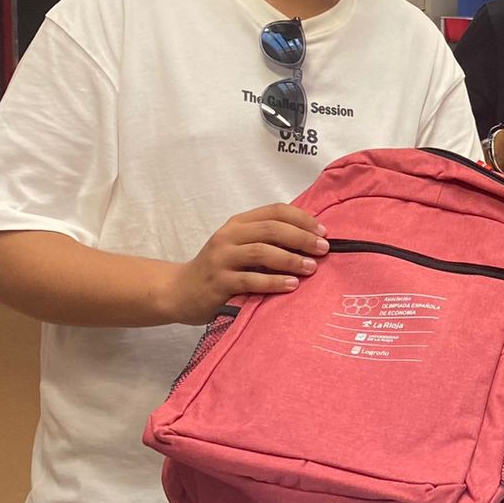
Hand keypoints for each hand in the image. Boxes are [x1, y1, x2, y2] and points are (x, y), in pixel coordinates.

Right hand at [154, 204, 329, 325]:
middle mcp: (229, 236)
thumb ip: (267, 240)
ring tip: (312, 268)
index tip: (323, 232)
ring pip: (262, 252)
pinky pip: (251, 280)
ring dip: (291, 259)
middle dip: (302, 238)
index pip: (275, 211)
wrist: (179, 292)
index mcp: (238, 223)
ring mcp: (222, 258)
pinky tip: (292, 285)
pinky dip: (274, 282)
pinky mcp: (219, 282)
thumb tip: (311, 239)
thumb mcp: (239, 247)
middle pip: (272, 229)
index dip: (302, 219)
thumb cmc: (219, 270)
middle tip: (324, 250)